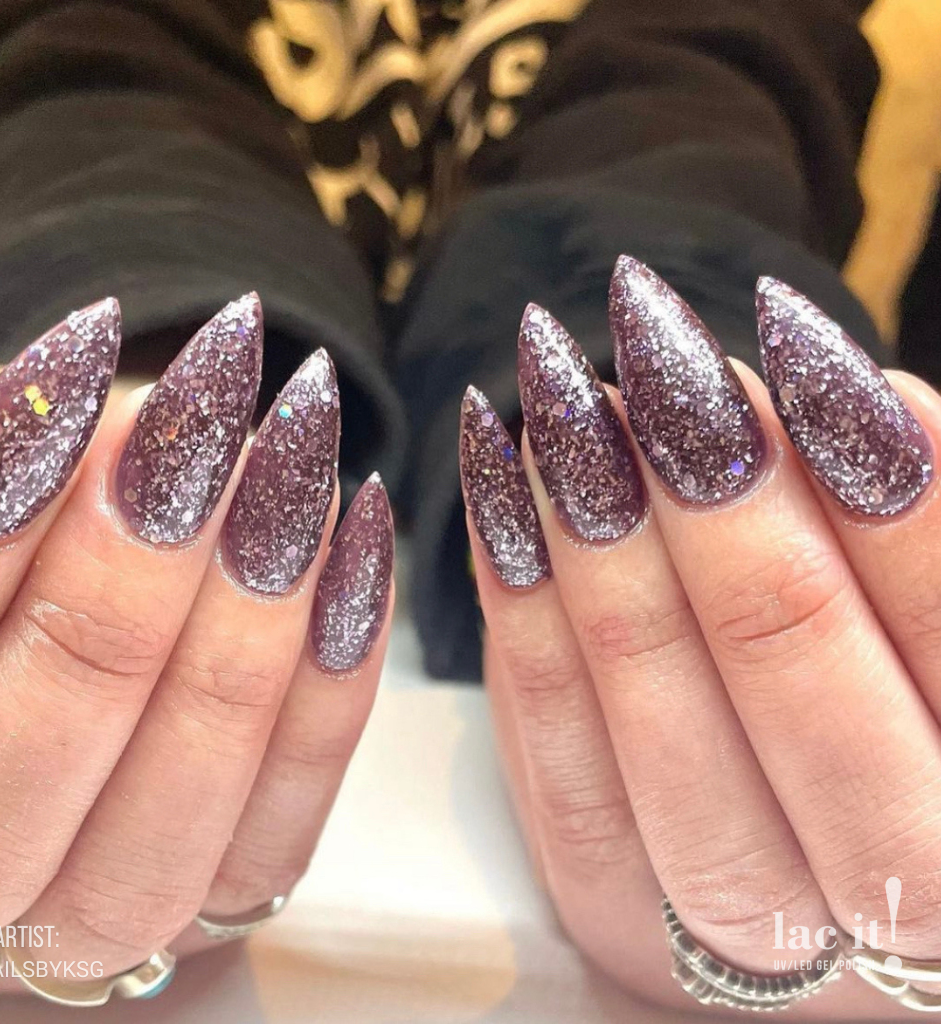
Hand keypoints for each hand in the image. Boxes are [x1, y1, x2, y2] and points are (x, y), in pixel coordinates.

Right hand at [0, 297, 392, 1015]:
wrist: (60, 580)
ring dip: (237, 640)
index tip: (57, 419)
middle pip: (20, 791)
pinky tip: (353, 541)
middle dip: (111, 605)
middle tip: (181, 450)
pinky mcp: (222, 895)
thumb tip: (70, 422)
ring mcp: (96, 909)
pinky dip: (331, 686)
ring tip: (284, 478)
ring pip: (161, 835)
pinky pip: (277, 835)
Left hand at [461, 257, 940, 1017]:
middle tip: (658, 360)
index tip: (791, 337)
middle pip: (793, 677)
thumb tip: (826, 387)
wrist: (818, 835)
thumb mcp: (917, 603)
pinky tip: (503, 491)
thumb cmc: (892, 683)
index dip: (879, 482)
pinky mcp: (620, 912)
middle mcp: (893, 902)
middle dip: (718, 498)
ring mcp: (742, 928)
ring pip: (662, 733)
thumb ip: (910, 511)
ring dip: (603, 547)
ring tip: (562, 406)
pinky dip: (523, 620)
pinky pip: (559, 775)